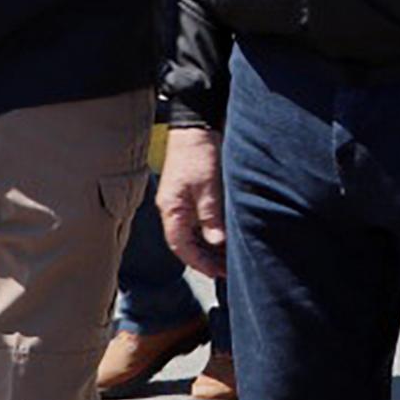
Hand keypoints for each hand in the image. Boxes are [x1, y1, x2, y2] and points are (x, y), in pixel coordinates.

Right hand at [158, 126, 226, 279]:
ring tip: (228, 259)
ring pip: (192, 235)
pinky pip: (197, 223)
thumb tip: (216, 243)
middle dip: (205, 259)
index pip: (180, 247)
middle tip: (227, 270)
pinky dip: (210, 234)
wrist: (195, 126)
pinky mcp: (189, 196)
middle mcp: (173, 210)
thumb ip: (210, 217)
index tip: (217, 273)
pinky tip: (224, 239)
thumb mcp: (208, 188)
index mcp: (172, 210)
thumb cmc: (198, 153)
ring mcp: (180, 203)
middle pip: (186, 244)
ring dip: (208, 248)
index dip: (199, 263)